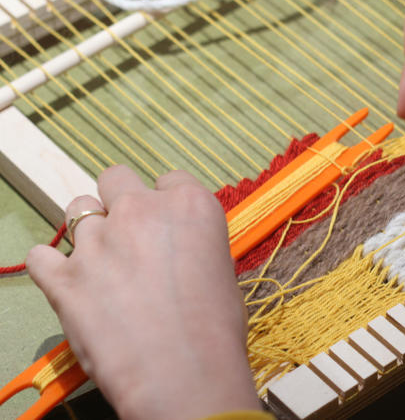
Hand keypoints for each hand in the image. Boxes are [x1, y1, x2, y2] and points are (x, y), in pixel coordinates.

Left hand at [26, 166, 260, 419]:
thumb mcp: (221, 270)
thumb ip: (193, 245)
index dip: (167, 202)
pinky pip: (41, 256)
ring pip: (77, 209)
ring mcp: (98, 240)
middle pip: (116, 177)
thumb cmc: (215, 327)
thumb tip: (178, 252)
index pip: (171, 179)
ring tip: (102, 262)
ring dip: (89, 230)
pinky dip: (51, 267)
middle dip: (119, 199)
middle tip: (129, 233)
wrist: (183, 370)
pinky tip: (69, 282)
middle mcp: (141, 210)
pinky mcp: (64, 276)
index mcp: (189, 204)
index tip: (166, 225)